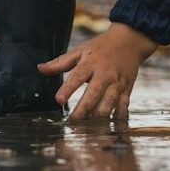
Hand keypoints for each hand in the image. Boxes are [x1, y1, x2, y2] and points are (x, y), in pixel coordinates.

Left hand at [38, 23, 157, 121]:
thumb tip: (40, 68)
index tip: (59, 100)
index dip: (68, 89)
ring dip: (97, 117)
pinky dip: (116, 119)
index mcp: (91, 63)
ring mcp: (117, 83)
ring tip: (86, 128)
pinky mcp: (126, 90)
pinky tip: (108, 128)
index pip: (77, 76)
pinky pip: (122, 108)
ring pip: (108, 104)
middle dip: (83, 110)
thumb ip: (60, 63)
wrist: (129, 41)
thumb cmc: (101, 47)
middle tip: (71, 122)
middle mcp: (105, 74)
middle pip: (93, 94)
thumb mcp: (80, 51)